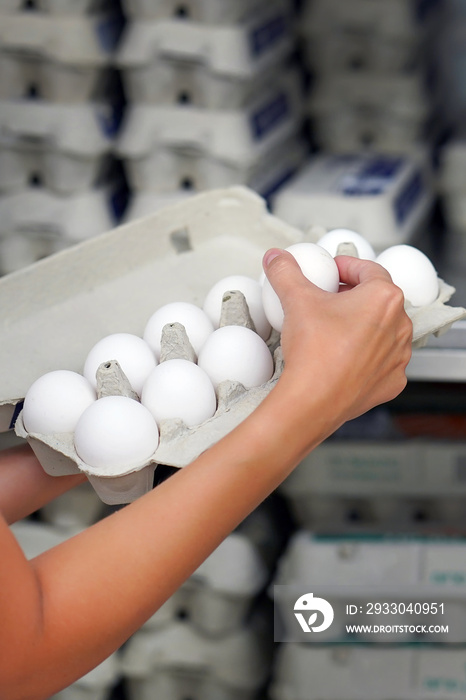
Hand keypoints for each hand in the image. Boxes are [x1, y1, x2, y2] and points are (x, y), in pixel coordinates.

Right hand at [263, 248, 412, 426]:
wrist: (313, 400)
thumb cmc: (314, 352)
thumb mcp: (295, 300)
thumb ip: (286, 272)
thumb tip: (278, 259)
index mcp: (384, 298)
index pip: (368, 269)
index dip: (346, 267)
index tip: (331, 271)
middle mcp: (400, 326)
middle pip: (377, 299)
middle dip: (353, 296)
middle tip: (328, 298)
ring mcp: (398, 356)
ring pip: (382, 331)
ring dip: (361, 325)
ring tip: (333, 329)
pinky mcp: (391, 381)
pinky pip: (381, 361)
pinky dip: (365, 355)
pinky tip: (342, 356)